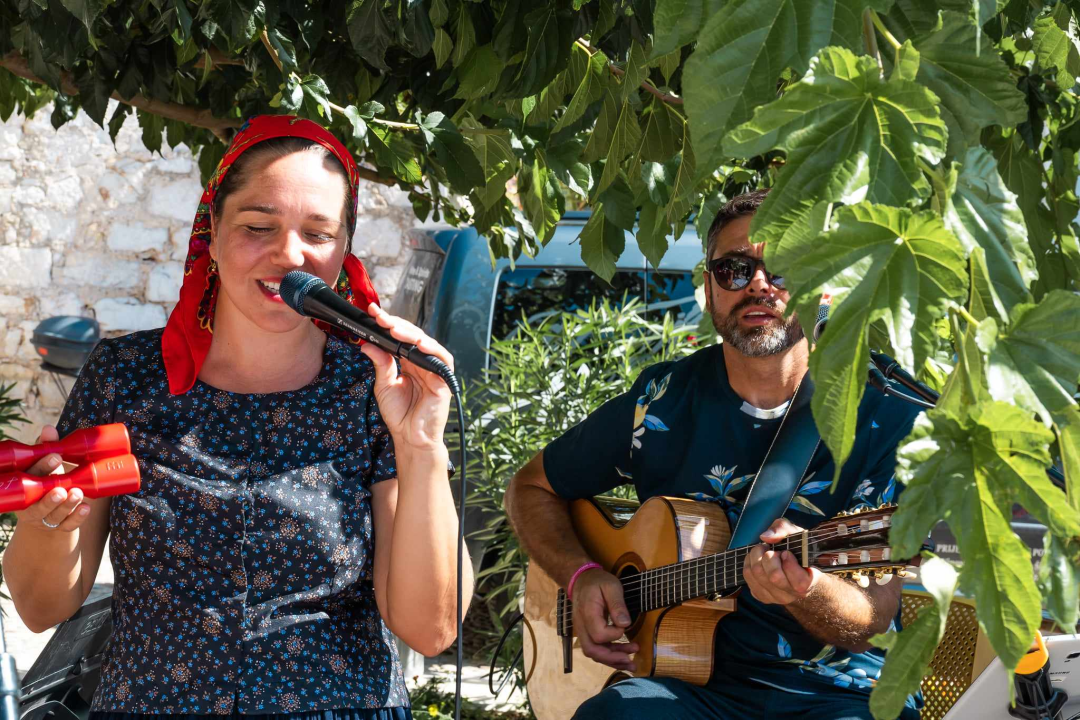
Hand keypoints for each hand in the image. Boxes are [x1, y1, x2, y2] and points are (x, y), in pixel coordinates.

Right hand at [13, 425, 89, 532]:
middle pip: (39, 501)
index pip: (30, 477)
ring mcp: (45, 518)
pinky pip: (68, 525)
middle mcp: (32, 504)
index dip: (41, 467)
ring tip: (77, 494)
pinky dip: (77, 518)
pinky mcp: (60, 527)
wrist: (45, 516)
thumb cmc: (45, 482)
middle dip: (50, 495)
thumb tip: (48, 428)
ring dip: (66, 505)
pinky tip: (85, 508)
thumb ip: (46, 448)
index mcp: (25, 487)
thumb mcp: (44, 466)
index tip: (55, 456)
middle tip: (61, 488)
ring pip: (54, 515)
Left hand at [359, 303, 453, 449]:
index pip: (400, 338)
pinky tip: (418, 343)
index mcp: (409, 362)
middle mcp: (423, 363)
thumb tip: (367, 344)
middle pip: (414, 336)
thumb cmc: (400, 414)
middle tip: (380, 317)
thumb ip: (381, 364)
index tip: (373, 313)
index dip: (388, 325)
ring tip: (394, 328)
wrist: (411, 438)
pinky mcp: (444, 380)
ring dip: (412, 334)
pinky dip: (431, 349)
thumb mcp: (384, 385)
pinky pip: (441, 359)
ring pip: (427, 343)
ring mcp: (434, 370)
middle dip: (397, 325)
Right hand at [571, 568, 638, 671]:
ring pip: (593, 653)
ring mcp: (582, 631)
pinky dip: (608, 656)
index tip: (624, 624)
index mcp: (588, 612)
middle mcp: (581, 625)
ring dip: (612, 660)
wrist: (582, 580)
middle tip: (631, 661)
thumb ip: (617, 604)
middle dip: (612, 659)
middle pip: (592, 650)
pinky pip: (595, 649)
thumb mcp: (611, 586)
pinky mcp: (587, 633)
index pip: (598, 634)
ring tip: (631, 663)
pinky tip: (622, 657)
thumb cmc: (598, 581)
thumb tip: (625, 624)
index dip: (614, 634)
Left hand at [742, 518, 820, 605]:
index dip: (790, 564)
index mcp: (808, 582)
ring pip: (758, 575)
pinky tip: (757, 559)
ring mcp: (776, 597)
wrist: (793, 567)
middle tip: (771, 549)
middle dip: (769, 556)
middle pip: (774, 577)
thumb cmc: (798, 550)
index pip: (799, 582)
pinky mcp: (761, 596)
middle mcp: (792, 594)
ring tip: (763, 551)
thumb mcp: (796, 534)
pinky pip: (748, 577)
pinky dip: (749, 562)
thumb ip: (784, 530)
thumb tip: (766, 537)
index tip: (786, 553)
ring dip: (756, 556)